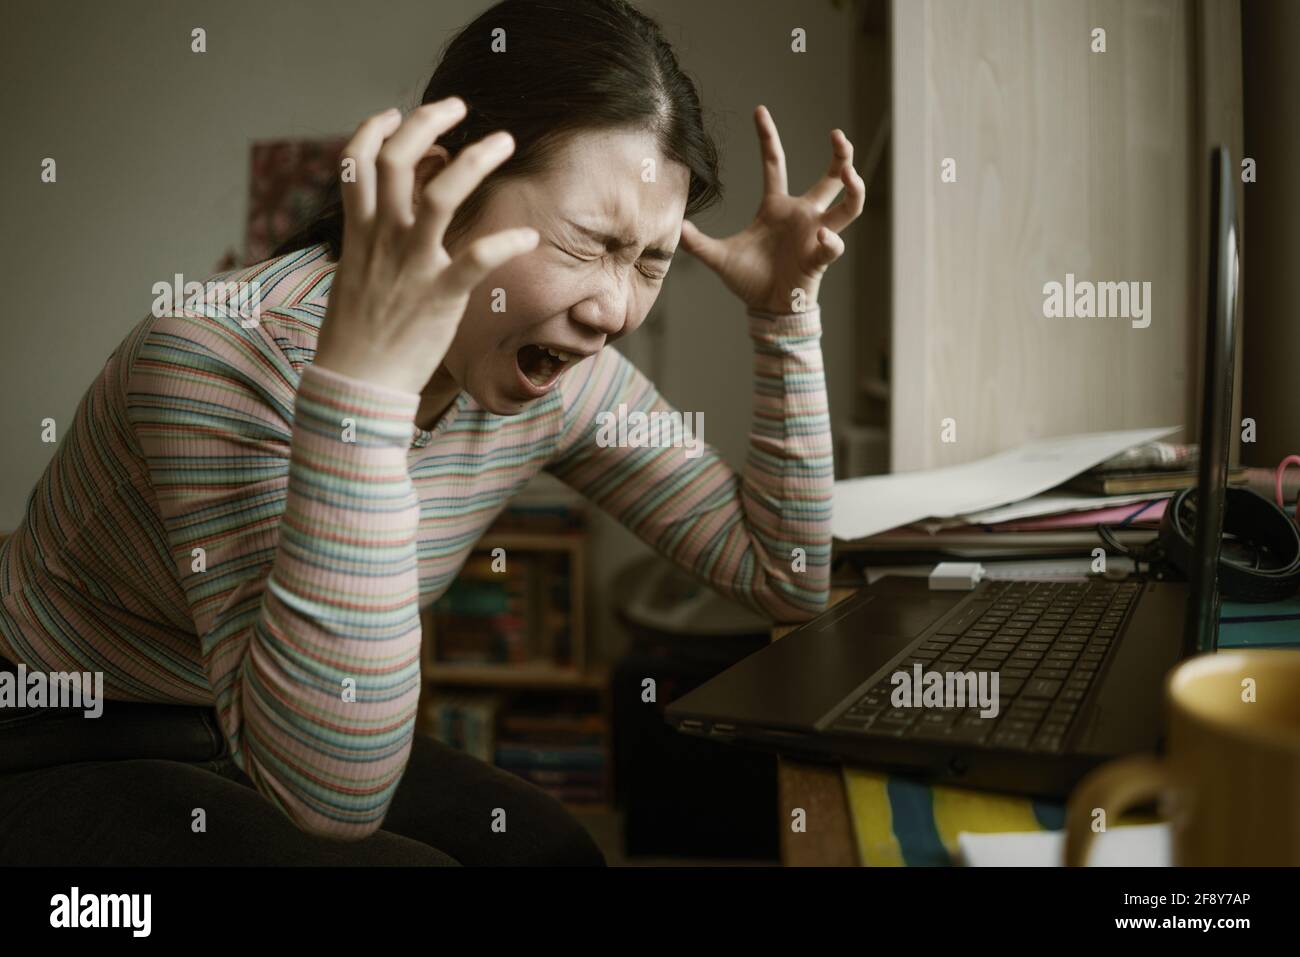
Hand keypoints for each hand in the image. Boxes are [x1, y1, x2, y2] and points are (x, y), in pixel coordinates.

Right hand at [314, 99, 539, 393]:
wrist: (355, 386)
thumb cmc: (358, 336)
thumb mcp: (356, 277)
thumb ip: (374, 242)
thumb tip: (397, 217)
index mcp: (359, 232)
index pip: (355, 161)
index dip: (375, 129)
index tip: (396, 114)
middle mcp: (383, 239)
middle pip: (399, 159)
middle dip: (428, 121)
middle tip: (458, 106)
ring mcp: (412, 265)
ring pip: (440, 194)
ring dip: (475, 160)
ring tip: (504, 142)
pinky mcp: (440, 296)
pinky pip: (479, 258)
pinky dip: (507, 242)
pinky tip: (530, 236)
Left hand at [678, 105, 863, 314]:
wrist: (767, 310)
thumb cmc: (749, 281)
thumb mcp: (718, 257)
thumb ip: (697, 242)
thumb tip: (673, 226)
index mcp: (777, 207)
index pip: (775, 163)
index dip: (767, 137)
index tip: (759, 110)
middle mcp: (802, 216)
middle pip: (829, 179)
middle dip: (840, 157)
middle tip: (839, 137)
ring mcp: (816, 235)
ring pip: (849, 206)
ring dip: (854, 189)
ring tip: (851, 175)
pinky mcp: (821, 257)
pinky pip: (833, 245)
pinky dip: (829, 242)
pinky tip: (821, 239)